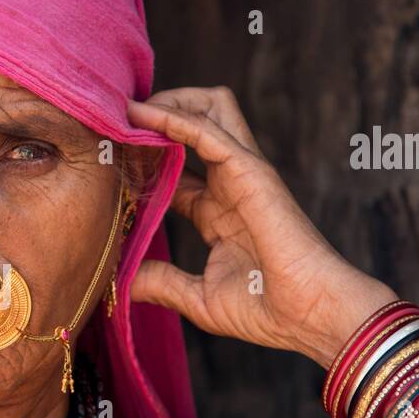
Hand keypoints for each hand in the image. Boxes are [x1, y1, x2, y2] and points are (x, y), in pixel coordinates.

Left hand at [125, 87, 396, 367]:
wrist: (311, 316)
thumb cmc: (268, 310)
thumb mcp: (199, 299)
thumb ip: (162, 284)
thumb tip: (123, 283)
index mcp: (219, 211)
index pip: (176, 170)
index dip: (142, 160)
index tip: (107, 159)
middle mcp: (230, 184)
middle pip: (195, 122)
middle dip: (156, 114)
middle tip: (114, 121)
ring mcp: (243, 173)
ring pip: (208, 107)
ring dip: (166, 101)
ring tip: (128, 108)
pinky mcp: (251, 171)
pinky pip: (208, 129)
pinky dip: (173, 118)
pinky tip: (142, 116)